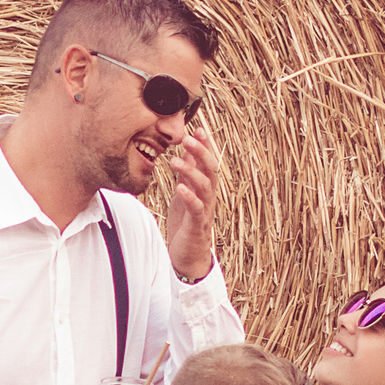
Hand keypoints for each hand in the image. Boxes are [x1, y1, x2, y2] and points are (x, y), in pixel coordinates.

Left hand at [164, 122, 221, 279]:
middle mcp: (209, 197)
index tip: (198, 128)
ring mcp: (205, 211)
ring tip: (173, 160)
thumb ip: (187, 175)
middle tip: (187, 138)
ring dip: (191, 171)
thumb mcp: (185, 194)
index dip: (205, 146)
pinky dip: (189, 197)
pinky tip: (179, 188)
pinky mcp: (197, 225)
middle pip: (210, 170)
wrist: (188, 257)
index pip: (208, 162)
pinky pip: (196, 209)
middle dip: (201, 152)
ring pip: (204, 187)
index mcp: (205, 189)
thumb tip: (186, 153)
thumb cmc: (186, 224)